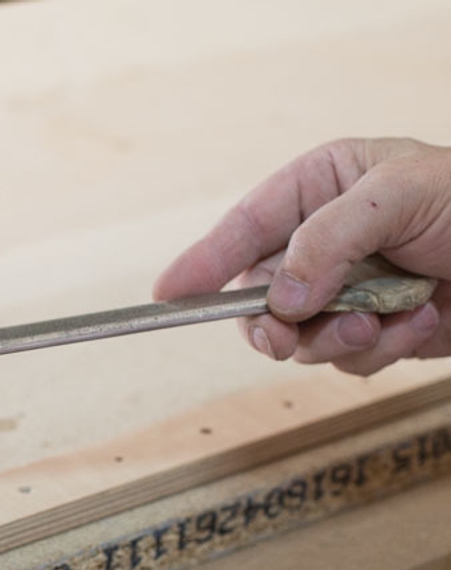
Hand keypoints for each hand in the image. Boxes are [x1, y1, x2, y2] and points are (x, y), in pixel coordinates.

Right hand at [154, 138, 450, 374]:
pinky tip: (423, 318)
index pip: (244, 227)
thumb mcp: (398, 196)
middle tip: (289, 334)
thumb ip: (326, 241)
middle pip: (258, 297)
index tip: (169, 296)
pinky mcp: (375, 332)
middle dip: (276, 321)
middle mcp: (323, 243)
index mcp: (319, 188)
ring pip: (297, 338)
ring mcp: (346, 291)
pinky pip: (345, 359)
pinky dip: (382, 348)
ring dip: (339, 338)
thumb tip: (280, 298)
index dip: (203, 262)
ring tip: (387, 317)